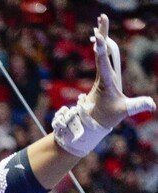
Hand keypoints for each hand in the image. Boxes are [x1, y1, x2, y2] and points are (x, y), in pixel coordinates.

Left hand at [84, 14, 154, 129]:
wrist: (92, 123)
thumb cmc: (107, 117)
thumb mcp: (124, 110)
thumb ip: (138, 105)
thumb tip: (152, 105)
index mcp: (106, 80)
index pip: (103, 61)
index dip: (100, 48)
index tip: (97, 36)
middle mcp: (102, 75)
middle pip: (101, 50)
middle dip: (102, 34)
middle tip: (101, 18)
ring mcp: (101, 74)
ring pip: (100, 52)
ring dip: (101, 36)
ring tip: (100, 22)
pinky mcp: (102, 76)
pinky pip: (100, 57)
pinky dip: (100, 46)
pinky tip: (99, 38)